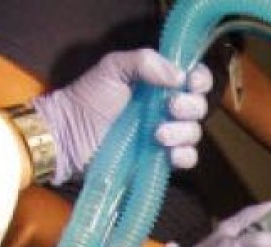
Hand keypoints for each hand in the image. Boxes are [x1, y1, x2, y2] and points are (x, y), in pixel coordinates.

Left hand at [34, 48, 212, 184]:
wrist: (71, 135)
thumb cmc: (89, 98)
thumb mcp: (113, 68)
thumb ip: (144, 62)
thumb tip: (179, 76)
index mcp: (160, 83)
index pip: (195, 79)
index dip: (200, 80)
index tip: (190, 83)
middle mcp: (167, 108)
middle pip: (199, 106)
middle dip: (189, 106)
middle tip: (168, 108)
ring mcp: (167, 135)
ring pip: (194, 133)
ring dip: (182, 132)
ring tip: (157, 135)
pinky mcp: (162, 160)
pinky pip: (188, 158)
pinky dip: (183, 156)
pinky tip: (168, 154)